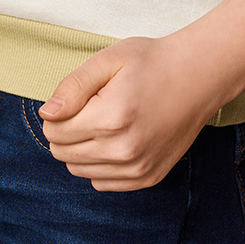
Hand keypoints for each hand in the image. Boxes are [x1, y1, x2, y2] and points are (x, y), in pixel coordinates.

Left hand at [37, 33, 224, 191]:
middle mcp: (123, 150)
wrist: (198, 77)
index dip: (57, 112)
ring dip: (81, 149)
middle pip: (62, 153)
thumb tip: (46, 114)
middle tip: (89, 107)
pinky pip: (102, 183)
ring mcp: (137, 168)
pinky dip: (100, 164)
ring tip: (104, 121)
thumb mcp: (108, 60)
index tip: (77, 98)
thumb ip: (72, 87)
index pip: (53, 130)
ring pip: (79, 171)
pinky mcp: (148, 178)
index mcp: (110, 118)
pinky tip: (116, 139)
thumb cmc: (151, 62)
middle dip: (66, 130)